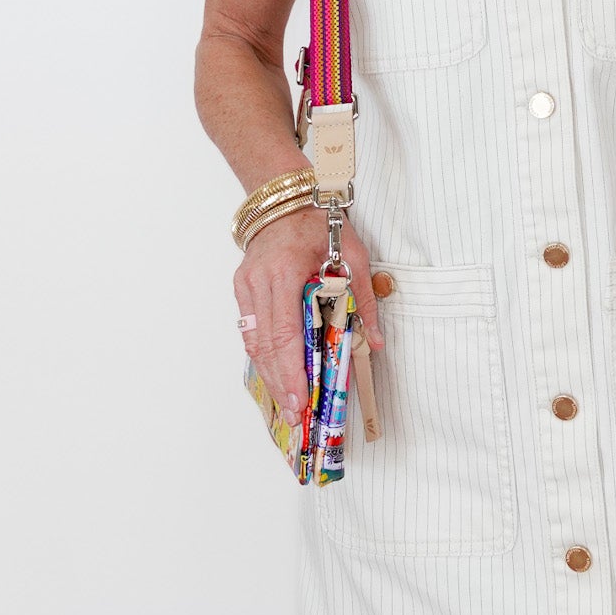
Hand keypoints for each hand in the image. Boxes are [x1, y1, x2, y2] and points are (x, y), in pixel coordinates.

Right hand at [233, 206, 385, 423]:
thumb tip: (373, 342)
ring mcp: (246, 285)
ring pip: (254, 342)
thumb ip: (364, 300)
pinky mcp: (242, 287)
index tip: (301, 400)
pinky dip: (263, 355)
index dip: (291, 371)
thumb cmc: (321, 222)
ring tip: (287, 403)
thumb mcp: (353, 254)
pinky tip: (276, 374)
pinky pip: (251, 329)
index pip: (286, 333)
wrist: (285, 198)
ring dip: (270, 374)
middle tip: (295, 416)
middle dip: (281, 384)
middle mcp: (259, 281)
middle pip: (266, 346)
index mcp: (285, 272)